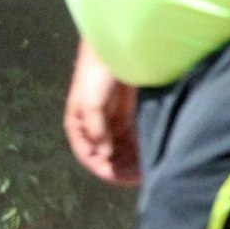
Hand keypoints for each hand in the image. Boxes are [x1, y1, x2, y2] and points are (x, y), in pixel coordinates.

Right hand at [64, 41, 140, 186]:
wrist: (113, 50)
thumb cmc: (95, 76)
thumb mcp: (91, 105)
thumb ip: (97, 131)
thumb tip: (105, 155)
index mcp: (78, 127)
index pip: (89, 157)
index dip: (104, 170)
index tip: (122, 178)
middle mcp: (93, 128)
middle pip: (106, 156)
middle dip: (121, 168)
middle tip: (141, 177)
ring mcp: (110, 122)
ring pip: (120, 149)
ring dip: (131, 160)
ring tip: (149, 170)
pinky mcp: (125, 114)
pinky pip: (131, 138)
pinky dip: (139, 148)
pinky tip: (151, 156)